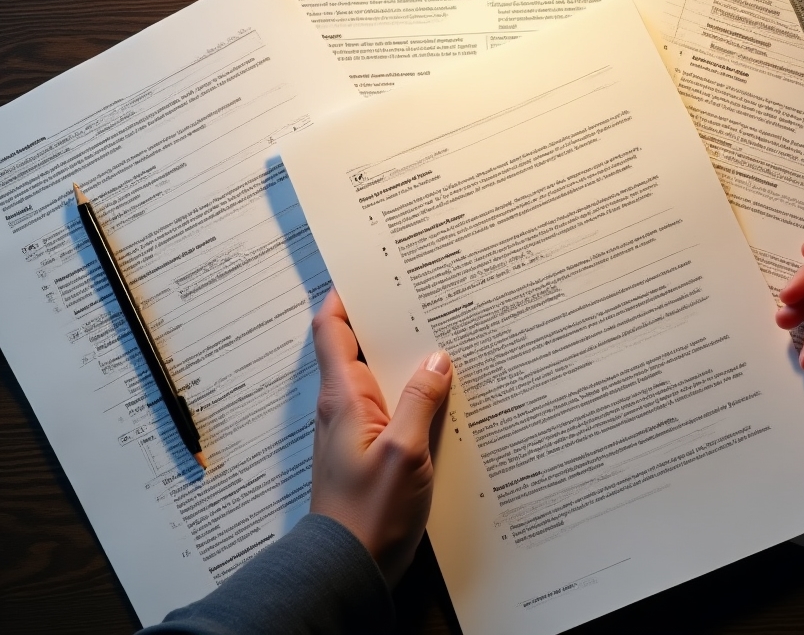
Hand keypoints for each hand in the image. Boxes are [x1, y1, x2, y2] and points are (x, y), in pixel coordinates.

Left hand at [309, 288, 451, 584]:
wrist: (347, 567)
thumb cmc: (368, 515)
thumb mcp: (405, 453)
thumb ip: (420, 401)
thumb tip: (436, 359)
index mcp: (344, 397)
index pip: (331, 329)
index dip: (344, 295)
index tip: (367, 269)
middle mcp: (343, 405)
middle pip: (356, 345)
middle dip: (384, 319)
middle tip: (418, 293)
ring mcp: (354, 426)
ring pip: (376, 373)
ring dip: (401, 355)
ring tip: (437, 333)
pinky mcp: (368, 447)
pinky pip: (388, 403)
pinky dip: (408, 388)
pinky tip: (438, 391)